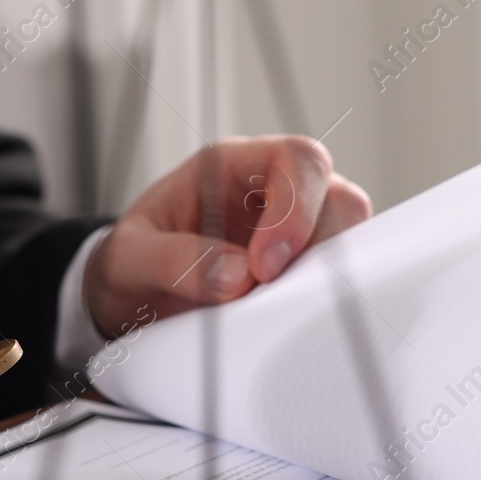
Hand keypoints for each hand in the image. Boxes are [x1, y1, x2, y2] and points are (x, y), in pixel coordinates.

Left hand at [84, 136, 371, 335]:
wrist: (130, 296)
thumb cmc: (132, 264)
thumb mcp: (130, 259)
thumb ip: (174, 261)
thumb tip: (237, 278)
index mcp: (232, 165)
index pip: (295, 160)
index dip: (295, 208)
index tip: (265, 266)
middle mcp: (274, 192)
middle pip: (339, 198)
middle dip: (319, 248)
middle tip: (274, 294)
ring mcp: (296, 232)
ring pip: (350, 241)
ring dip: (326, 278)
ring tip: (280, 310)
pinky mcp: (302, 272)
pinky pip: (337, 279)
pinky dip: (324, 300)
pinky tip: (289, 319)